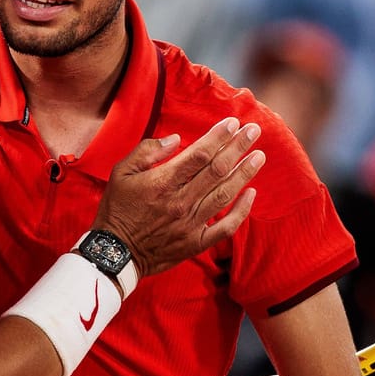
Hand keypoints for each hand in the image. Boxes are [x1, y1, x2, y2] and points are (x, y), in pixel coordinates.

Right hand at [93, 117, 263, 276]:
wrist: (114, 253)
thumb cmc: (117, 209)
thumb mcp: (121, 172)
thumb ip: (147, 152)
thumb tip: (176, 139)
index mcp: (163, 182)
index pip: (199, 154)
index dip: (219, 137)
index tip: (233, 123)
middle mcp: (181, 201)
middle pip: (217, 170)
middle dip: (238, 147)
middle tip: (254, 131)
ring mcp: (191, 224)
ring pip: (225, 194)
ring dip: (244, 173)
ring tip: (259, 156)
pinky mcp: (196, 243)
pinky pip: (225, 228)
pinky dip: (241, 211)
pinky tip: (251, 194)